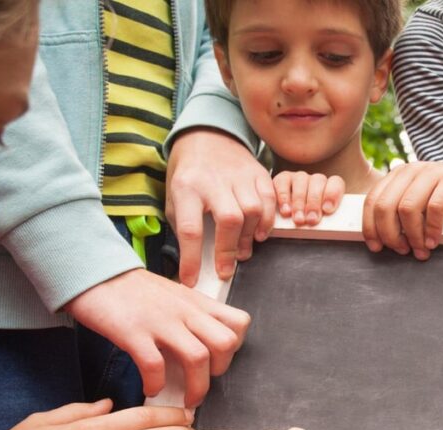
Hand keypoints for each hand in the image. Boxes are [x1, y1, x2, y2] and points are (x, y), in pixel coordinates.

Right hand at [64, 269, 250, 406]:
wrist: (94, 272)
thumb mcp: (174, 296)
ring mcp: (160, 321)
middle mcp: (185, 311)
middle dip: (220, 370)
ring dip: (196, 387)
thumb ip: (192, 316)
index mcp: (197, 303)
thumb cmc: (133, 290)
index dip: (236, 345)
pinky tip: (151, 389)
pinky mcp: (133, 332)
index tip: (219, 359)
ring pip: (197, 357)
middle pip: (226, 343)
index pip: (239, 322)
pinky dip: (156, 384)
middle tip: (203, 381)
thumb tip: (204, 342)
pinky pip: (154, 365)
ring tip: (185, 399)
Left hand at [167, 128, 275, 284]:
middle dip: (228, 250)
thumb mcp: (174, 197)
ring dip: (249, 237)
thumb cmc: (189, 174)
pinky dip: (268, 221)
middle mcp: (213, 181)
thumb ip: (184, 225)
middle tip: (226, 270)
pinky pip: (269, 200)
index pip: (189, 229)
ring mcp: (238, 175)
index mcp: (186, 188)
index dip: (191, 259)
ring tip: (243, 250)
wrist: (206, 136)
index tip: (191, 281)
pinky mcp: (257, 173)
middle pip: (228, 219)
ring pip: (252, 210)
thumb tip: (195, 261)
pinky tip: (259, 233)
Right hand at [272, 171, 344, 226]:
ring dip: (299, 202)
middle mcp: (314, 180)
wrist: (284, 217)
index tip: (327, 209)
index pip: (336, 182)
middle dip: (314, 202)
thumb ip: (324, 221)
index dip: (333, 194)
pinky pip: (282, 182)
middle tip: (311, 220)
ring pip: (301, 180)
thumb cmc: (306, 221)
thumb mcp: (318, 221)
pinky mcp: (281, 179)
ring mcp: (298, 178)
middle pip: (318, 181)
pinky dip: (283, 197)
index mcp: (328, 187)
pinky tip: (285, 210)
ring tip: (298, 219)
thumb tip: (324, 229)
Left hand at [362, 162, 442, 259]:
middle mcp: (411, 170)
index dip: (370, 227)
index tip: (376, 247)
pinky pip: (435, 208)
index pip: (372, 201)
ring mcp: (432, 172)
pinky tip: (433, 242)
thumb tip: (379, 239)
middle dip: (390, 234)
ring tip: (420, 249)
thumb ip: (397, 210)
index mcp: (397, 175)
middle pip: (385, 206)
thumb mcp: (416, 197)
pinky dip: (432, 230)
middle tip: (402, 250)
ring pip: (407, 208)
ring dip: (412, 235)